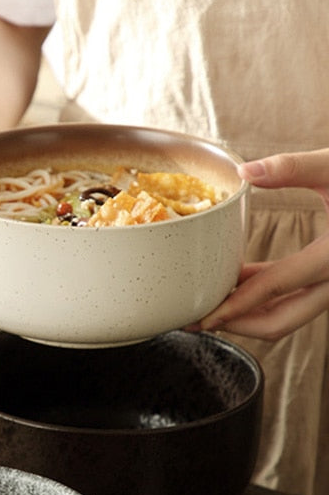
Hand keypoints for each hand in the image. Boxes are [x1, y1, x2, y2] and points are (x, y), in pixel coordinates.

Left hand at [198, 150, 328, 338]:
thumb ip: (292, 168)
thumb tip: (244, 172)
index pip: (275, 288)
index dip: (235, 305)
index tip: (205, 317)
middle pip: (281, 322)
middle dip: (237, 326)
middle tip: (198, 320)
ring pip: (289, 315)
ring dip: (249, 313)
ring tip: (210, 301)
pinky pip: (297, 298)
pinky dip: (267, 296)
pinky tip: (240, 279)